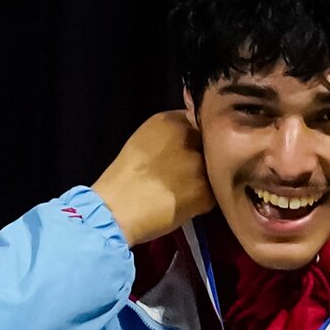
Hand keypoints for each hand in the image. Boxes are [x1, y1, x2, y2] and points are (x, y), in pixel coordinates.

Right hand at [92, 111, 214, 244]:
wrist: (114, 210)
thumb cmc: (123, 177)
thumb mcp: (144, 139)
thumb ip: (171, 132)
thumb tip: (195, 134)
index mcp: (170, 121)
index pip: (199, 119)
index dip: (197, 134)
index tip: (190, 147)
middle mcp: (190, 138)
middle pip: (212, 143)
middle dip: (204, 155)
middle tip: (186, 170)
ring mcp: (201, 165)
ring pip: (215, 168)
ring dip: (206, 177)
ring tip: (185, 188)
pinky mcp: (206, 191)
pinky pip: (214, 192)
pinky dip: (203, 199)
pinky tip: (185, 203)